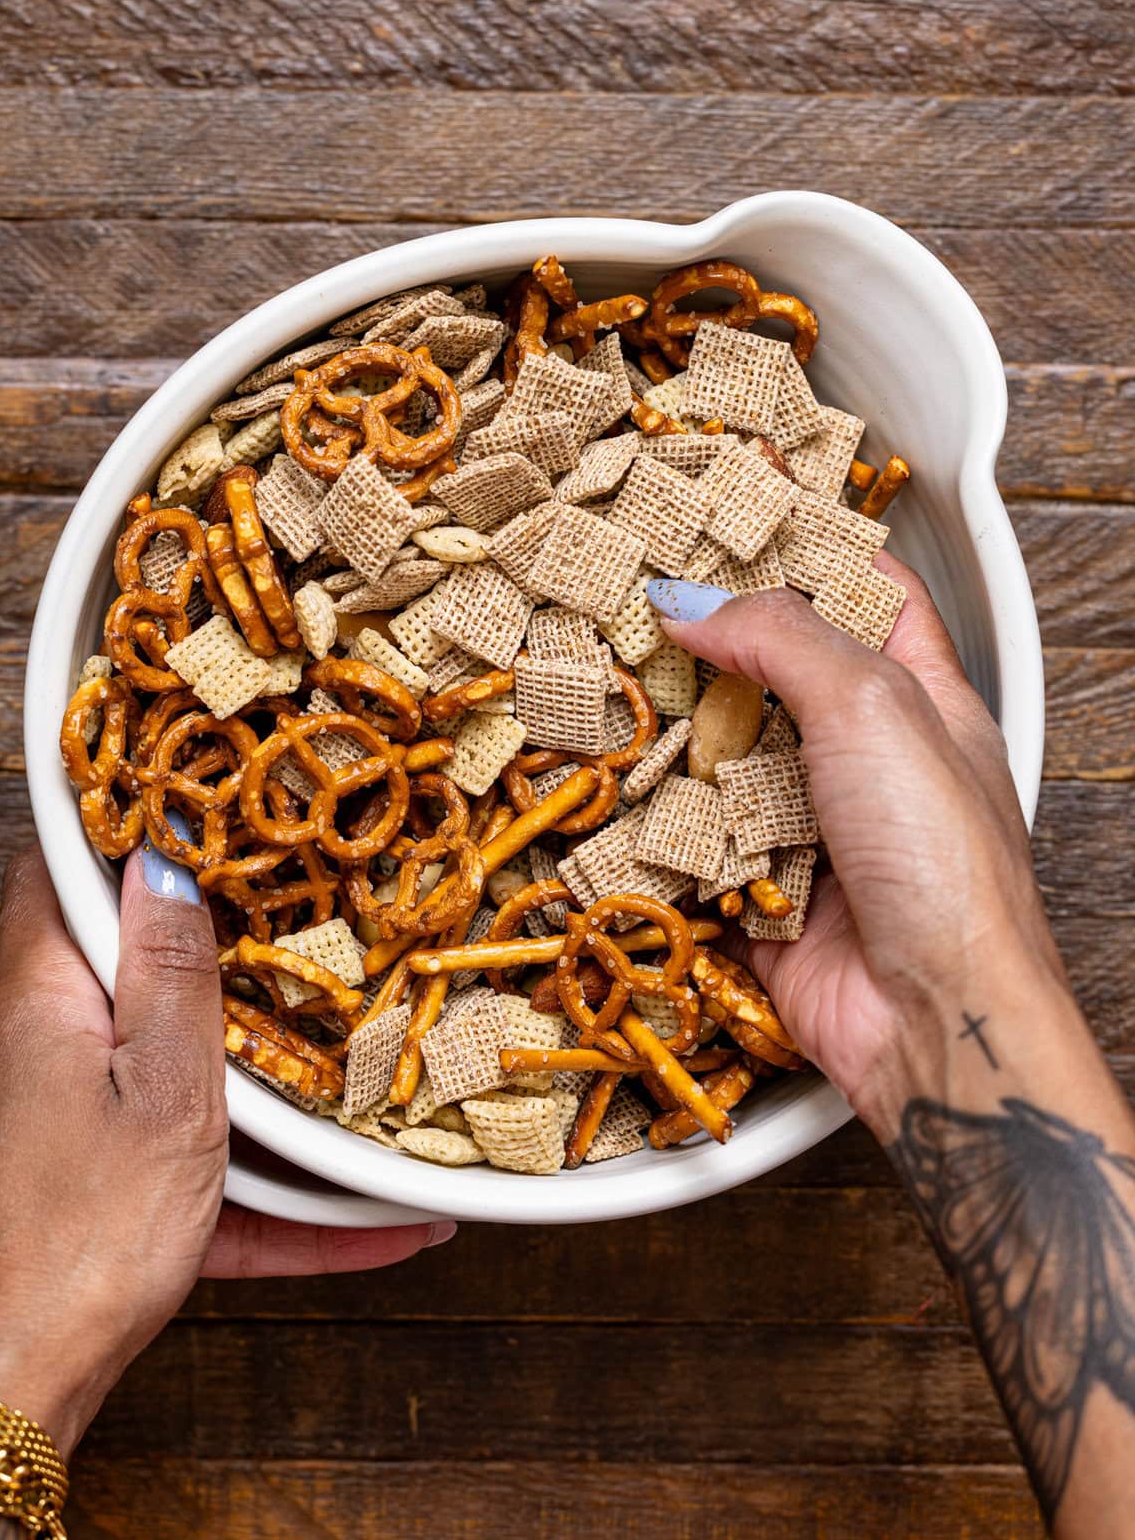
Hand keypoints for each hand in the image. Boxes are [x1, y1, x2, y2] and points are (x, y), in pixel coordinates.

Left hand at [0, 847, 450, 1455]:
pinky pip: (205, 1162)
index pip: (57, 868)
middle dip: (216, 933)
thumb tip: (166, 862)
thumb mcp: (162, 1090)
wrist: (28, 1380)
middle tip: (309, 901)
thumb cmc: (89, 1235)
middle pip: (129, 957)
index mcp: (50, 997)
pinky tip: (383, 1224)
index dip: (117, 821)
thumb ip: (172, 977)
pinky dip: (277, 1187)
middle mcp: (50, 1042)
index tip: (198, 789)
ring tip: (361, 1047)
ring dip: (268, 1070)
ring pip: (181, 1060)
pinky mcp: (109, 1179)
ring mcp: (78, 1113)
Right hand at [652, 555, 1070, 1128]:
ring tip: (598, 689)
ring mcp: (811, 829)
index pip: (867, 595)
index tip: (727, 521)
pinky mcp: (762, 897)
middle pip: (776, 679)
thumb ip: (779, 638)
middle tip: (630, 607)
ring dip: (671, 741)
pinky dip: (657, 830)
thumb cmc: (941, 859)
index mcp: (918, 698)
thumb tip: (690, 601)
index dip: (805, 551)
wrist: (932, 1017)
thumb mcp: (873, 706)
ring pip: (724, 765)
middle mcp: (864, 760)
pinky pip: (694, 851)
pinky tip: (607, 794)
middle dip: (708, 650)